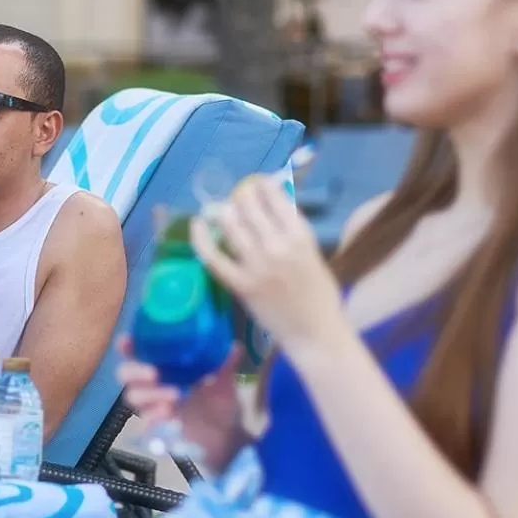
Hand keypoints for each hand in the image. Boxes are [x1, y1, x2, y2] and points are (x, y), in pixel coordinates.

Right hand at [117, 336, 244, 468]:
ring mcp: (153, 405)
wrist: (227, 437)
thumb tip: (234, 347)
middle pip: (126, 373)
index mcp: (164, 365)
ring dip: (150, 394)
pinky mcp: (157, 425)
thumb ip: (225, 365)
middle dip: (135, 371)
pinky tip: (168, 413)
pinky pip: (145, 419)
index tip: (128, 340)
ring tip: (174, 396)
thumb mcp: (224, 382)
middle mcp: (153, 383)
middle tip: (154, 373)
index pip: (138, 351)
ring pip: (134, 396)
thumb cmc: (219, 403)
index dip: (128, 345)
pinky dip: (154, 415)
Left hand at [190, 177, 345, 349]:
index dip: (261, 185)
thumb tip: (271, 205)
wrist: (314, 333)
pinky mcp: (241, 285)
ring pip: (230, 225)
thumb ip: (293, 231)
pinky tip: (197, 225)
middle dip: (241, 196)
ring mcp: (257, 266)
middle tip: (237, 197)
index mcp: (300, 236)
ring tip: (220, 210)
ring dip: (223, 212)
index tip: (256, 184)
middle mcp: (277, 246)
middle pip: (249, 207)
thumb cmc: (320, 294)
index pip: (274, 197)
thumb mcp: (312, 253)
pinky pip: (213, 257)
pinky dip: (201, 238)